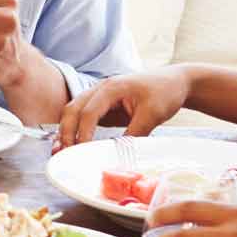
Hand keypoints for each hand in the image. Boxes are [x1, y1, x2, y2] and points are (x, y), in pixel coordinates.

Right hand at [58, 69, 188, 147]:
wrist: (174, 82)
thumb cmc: (165, 92)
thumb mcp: (153, 114)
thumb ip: (135, 132)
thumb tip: (119, 153)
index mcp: (112, 87)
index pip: (89, 111)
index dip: (83, 132)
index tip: (81, 150)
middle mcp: (100, 89)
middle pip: (73, 109)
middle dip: (66, 131)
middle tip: (64, 153)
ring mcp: (99, 97)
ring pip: (73, 112)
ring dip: (66, 131)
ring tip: (61, 151)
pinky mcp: (103, 107)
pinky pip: (82, 117)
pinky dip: (75, 130)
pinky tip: (73, 145)